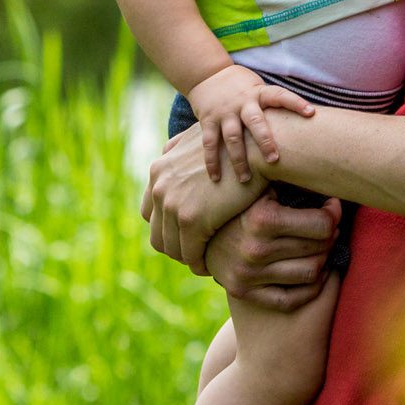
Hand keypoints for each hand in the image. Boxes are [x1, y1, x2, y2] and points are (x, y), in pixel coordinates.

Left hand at [142, 122, 279, 272]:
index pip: (148, 212)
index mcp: (158, 171)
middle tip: (194, 253)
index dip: (165, 227)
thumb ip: (177, 147)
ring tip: (204, 261)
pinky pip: (190, 254)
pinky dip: (199, 263)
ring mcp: (173, 204)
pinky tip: (211, 265)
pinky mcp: (192, 220)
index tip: (183, 234)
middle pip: (157, 233)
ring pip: (171, 247)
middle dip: (174, 246)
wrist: (256, 148)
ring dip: (186, 258)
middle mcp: (159, 188)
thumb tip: (167, 150)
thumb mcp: (195, 138)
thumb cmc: (235, 144)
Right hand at [186, 64, 312, 183]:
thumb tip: (307, 119)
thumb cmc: (243, 86)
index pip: (281, 96)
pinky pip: (209, 143)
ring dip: (239, 160)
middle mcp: (242, 102)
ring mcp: (224, 112)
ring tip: (246, 179)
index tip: (311, 113)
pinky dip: (212, 161)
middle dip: (264, 141)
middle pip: (255, 122)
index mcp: (259, 93)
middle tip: (273, 160)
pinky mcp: (208, 120)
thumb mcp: (259, 88)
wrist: (208, 74)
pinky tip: (217, 177)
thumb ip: (273, 105)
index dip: (296, 103)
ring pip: (232, 137)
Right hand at [205, 192, 343, 309]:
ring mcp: (249, 275)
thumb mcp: (261, 188)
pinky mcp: (246, 294)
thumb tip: (333, 187)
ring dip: (323, 260)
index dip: (333, 215)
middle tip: (328, 227)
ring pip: (311, 274)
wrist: (200, 233)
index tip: (332, 209)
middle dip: (330, 236)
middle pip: (319, 249)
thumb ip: (292, 184)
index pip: (321, 225)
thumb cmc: (241, 203)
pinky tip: (314, 272)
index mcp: (261, 219)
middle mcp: (255, 250)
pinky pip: (292, 299)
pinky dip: (311, 287)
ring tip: (320, 247)